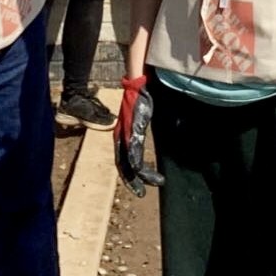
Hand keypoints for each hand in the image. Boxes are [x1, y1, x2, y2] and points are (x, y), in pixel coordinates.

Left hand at [114, 75, 163, 197]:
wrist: (139, 82)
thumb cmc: (143, 96)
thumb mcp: (144, 117)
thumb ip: (142, 127)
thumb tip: (154, 135)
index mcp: (125, 133)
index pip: (125, 158)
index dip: (131, 172)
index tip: (143, 182)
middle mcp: (121, 135)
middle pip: (123, 164)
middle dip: (132, 180)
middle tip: (140, 193)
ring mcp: (124, 133)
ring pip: (126, 162)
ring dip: (137, 176)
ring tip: (153, 183)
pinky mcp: (130, 130)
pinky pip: (131, 152)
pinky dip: (136, 165)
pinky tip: (143, 172)